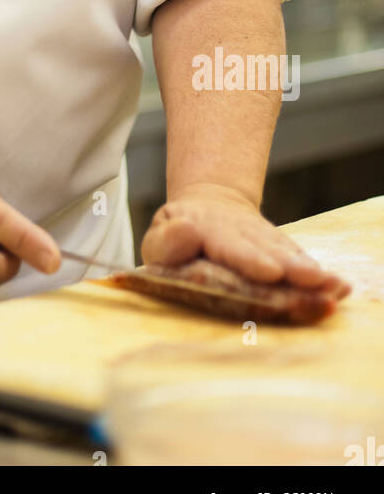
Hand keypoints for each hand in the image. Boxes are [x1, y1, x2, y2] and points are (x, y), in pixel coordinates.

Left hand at [141, 182, 350, 292]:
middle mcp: (239, 230)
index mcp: (204, 228)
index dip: (249, 258)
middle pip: (265, 248)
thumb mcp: (157, 240)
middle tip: (310, 279)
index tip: (270, 271)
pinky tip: (337, 285)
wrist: (209, 208)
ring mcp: (262, 237)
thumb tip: (185, 230)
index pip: (226, 244)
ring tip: (330, 285)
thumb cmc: (177, 238)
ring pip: (285, 252)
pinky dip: (316, 272)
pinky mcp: (279, 248)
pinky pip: (297, 258)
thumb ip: (165, 243)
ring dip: (308, 269)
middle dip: (287, 265)